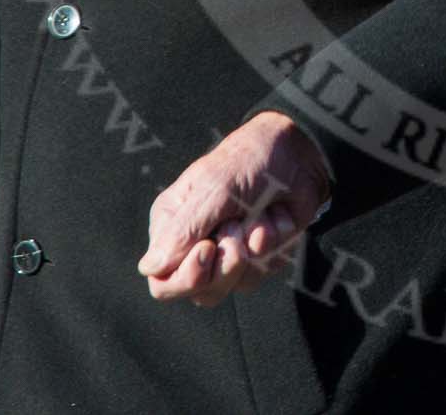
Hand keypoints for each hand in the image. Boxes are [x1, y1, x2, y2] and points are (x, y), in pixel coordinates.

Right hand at [138, 111, 329, 305]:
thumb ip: (182, 231)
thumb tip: (148, 268)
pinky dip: (273, 245)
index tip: (208, 248)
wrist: (297, 154)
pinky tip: (275, 217)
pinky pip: (262, 273)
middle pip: (200, 292)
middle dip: (226, 265)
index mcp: (171, 227)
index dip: (186, 277)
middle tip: (238, 229)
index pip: (162, 282)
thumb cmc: (247, 162)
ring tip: (258, 215)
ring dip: (253, 250)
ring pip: (233, 286)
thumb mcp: (212, 190)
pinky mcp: (257, 257)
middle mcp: (195, 246)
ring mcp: (227, 254)